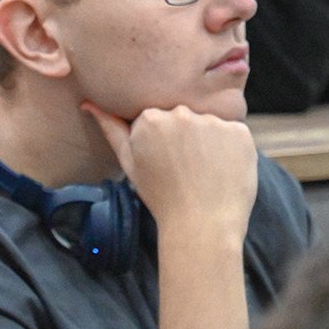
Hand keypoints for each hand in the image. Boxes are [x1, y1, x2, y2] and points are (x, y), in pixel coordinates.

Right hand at [81, 103, 257, 236]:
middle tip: (184, 168)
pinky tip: (221, 170)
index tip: (164, 162)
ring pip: (208, 124)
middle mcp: (181, 113)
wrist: (201, 224)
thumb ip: (111, 130)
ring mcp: (212, 121)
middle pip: (182, 117)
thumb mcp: (129, 164)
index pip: (156, 118)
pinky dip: (229, 148)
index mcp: (150, 118)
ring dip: (208, 141)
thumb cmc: (161, 196)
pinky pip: (233, 133)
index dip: (160, 141)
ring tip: (204, 171)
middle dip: (184, 137)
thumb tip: (88, 104)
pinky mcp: (239, 131)